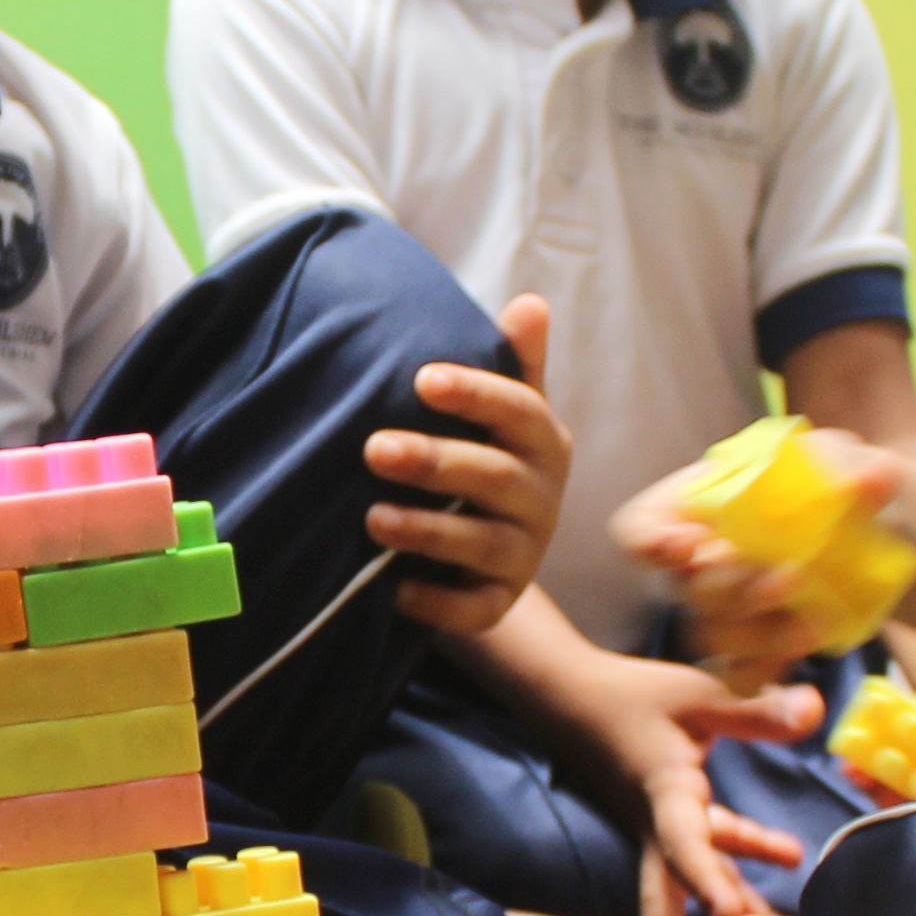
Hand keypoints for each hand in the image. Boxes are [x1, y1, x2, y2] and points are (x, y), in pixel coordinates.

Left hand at [369, 292, 569, 638]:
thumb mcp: (497, 412)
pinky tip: (394, 589)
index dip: (475, 395)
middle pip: (495, 478)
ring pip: (482, 545)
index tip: (421, 378)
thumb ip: (512, 363)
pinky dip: (436, 603)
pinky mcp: (498, 604)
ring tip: (372, 518)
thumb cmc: (480, 457)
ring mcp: (523, 556)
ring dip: (428, 531)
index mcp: (542, 443)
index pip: (520, 412)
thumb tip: (532, 304)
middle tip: (373, 449)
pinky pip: (472, 610)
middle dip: (435, 462)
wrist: (479, 550)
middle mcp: (541, 500)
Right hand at [552, 643, 815, 915]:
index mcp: (665, 798)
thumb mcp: (701, 696)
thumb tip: (818, 709)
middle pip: (674, 901)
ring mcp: (660, 832)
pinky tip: (778, 881)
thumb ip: (756, 711)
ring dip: (734, 908)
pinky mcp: (666, 826)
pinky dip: (733, 876)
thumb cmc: (635, 695)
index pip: (687, 845)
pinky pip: (702, 863)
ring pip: (696, 886)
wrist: (574, 697)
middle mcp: (659, 829)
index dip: (709, 881)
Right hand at [620, 421, 905, 684]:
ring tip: (810, 623)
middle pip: (684, 588)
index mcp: (695, 507)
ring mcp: (722, 608)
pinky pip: (742, 673)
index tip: (685, 544)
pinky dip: (770, 668)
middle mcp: (697, 561)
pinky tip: (806, 651)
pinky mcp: (754, 646)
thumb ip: (850, 464)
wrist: (868, 529)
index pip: (640, 527)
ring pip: (712, 635)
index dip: (650, 540)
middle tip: (788, 577)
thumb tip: (875, 477)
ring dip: (756, 633)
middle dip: (732, 587)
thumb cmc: (834, 482)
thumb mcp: (841, 458)